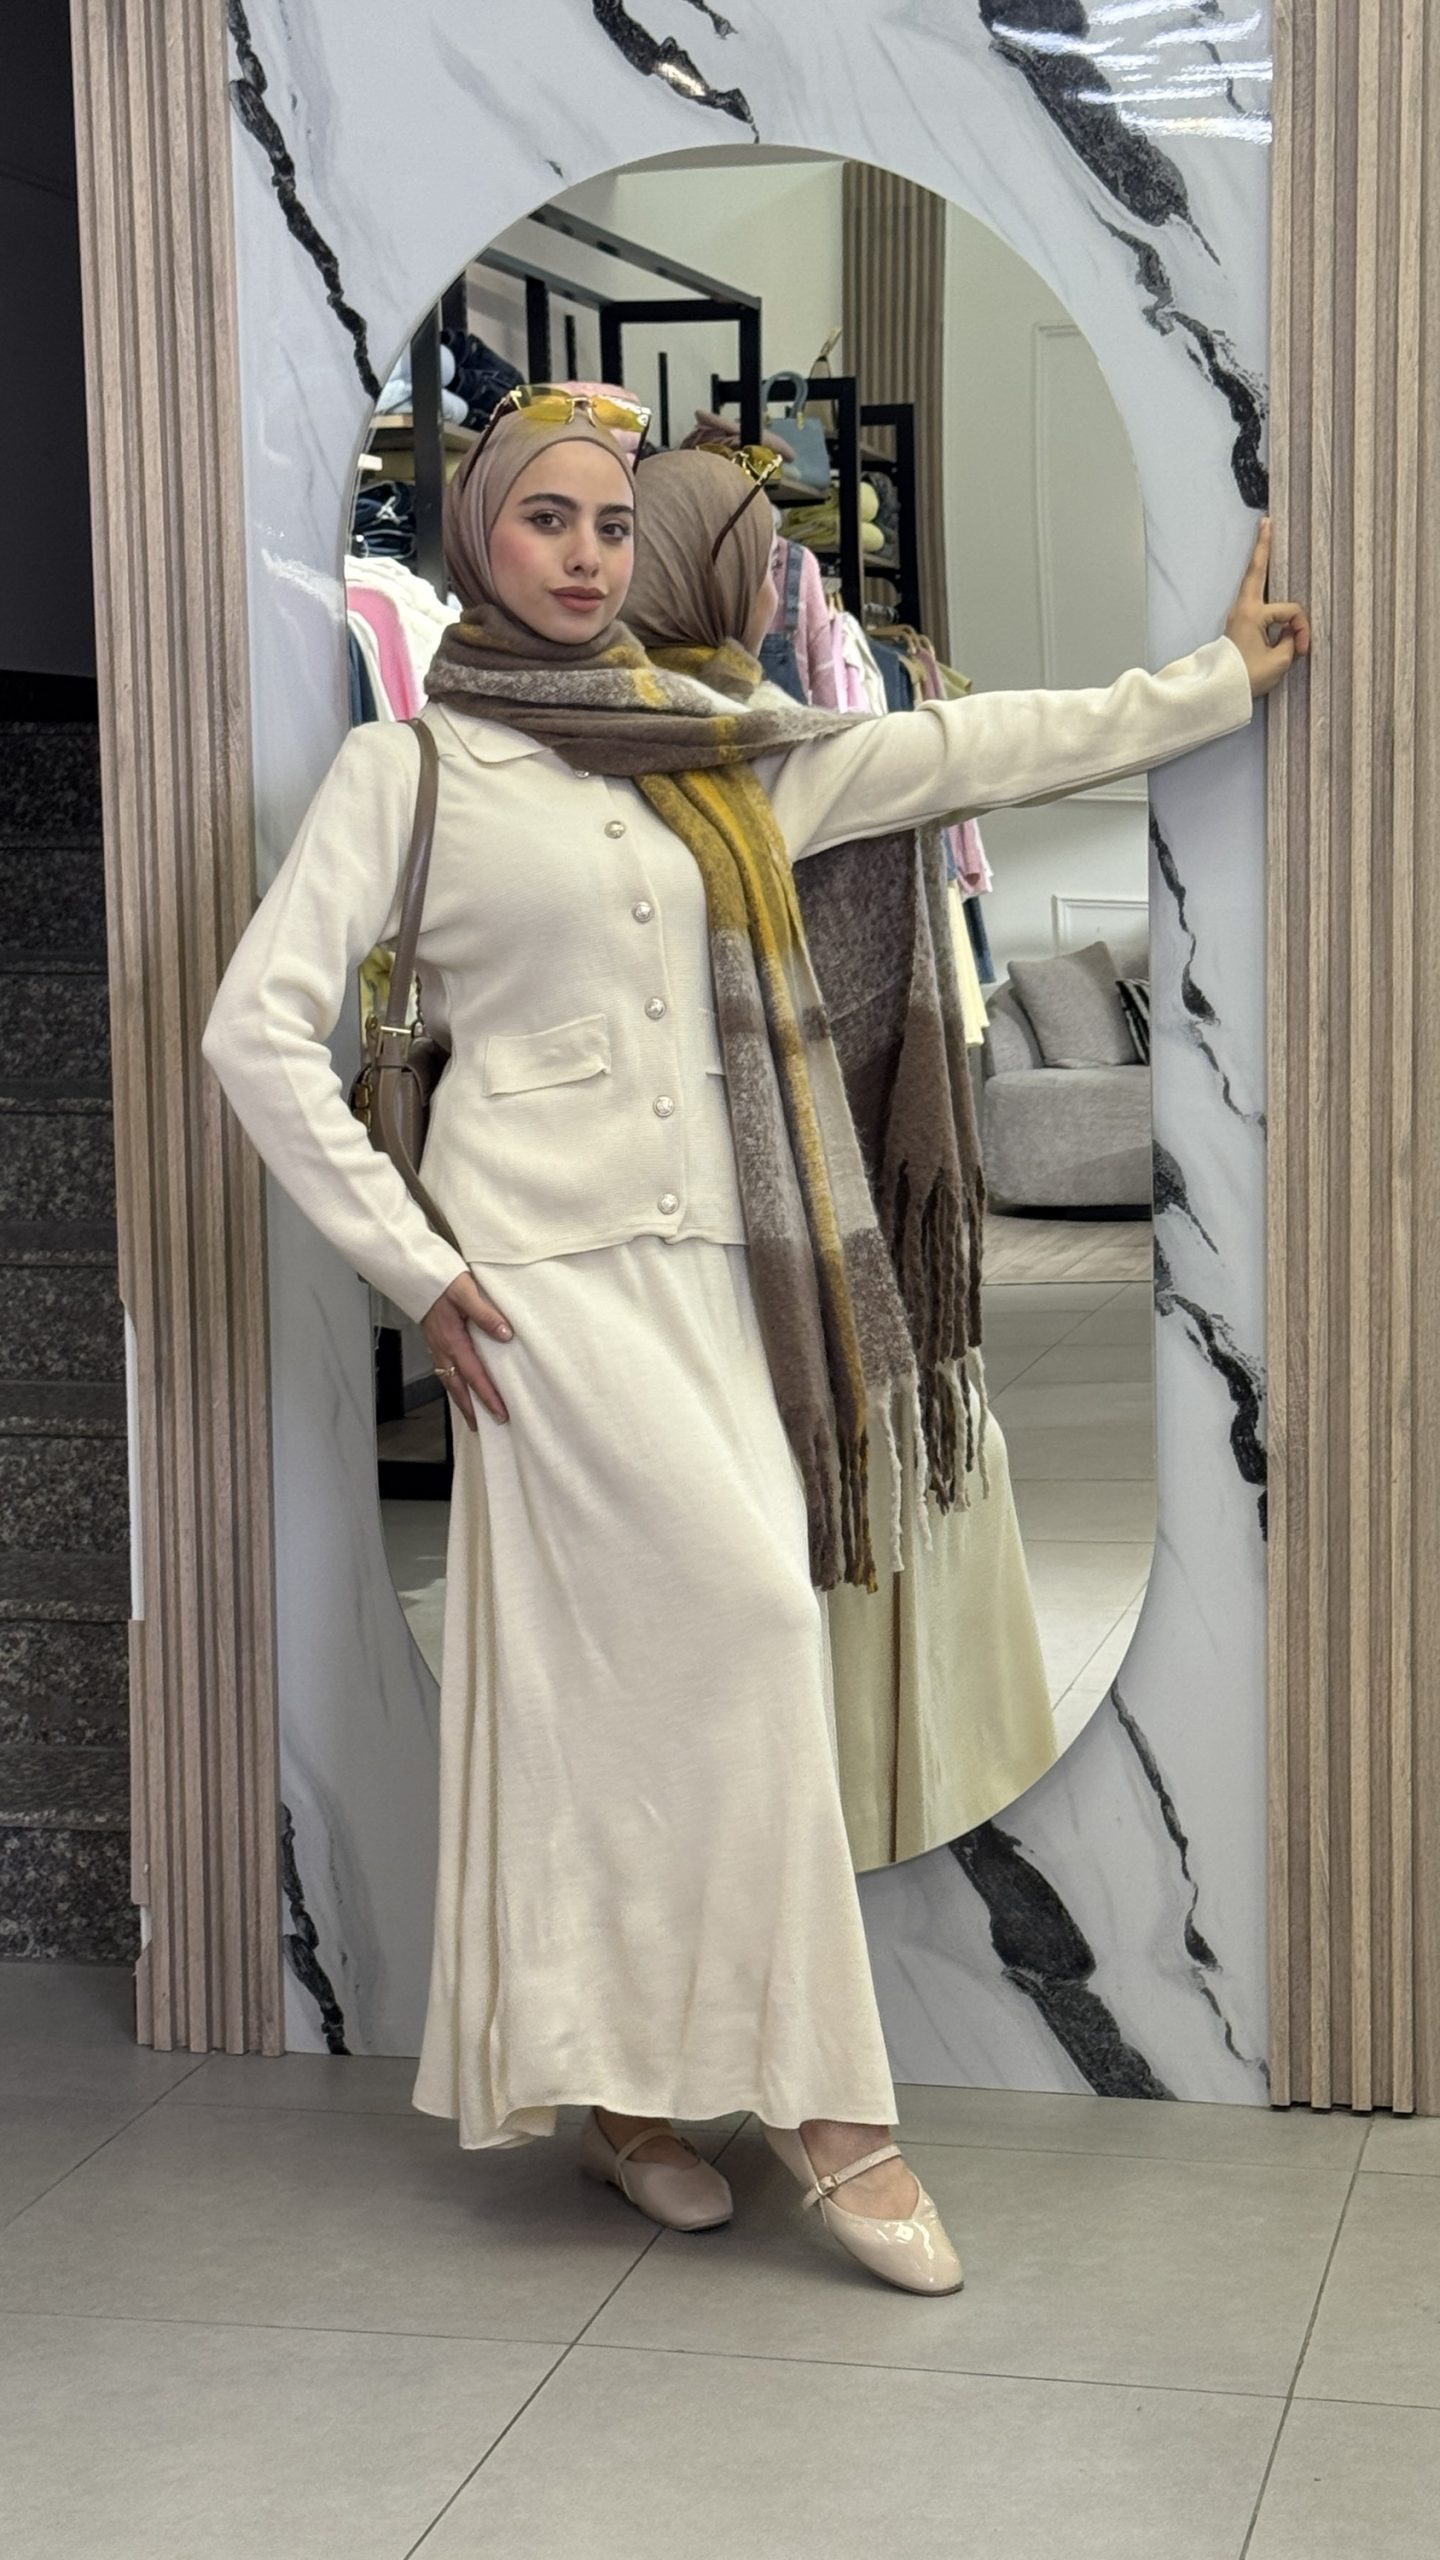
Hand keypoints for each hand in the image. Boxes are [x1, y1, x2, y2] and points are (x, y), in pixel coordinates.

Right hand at [420, 1270, 512, 1430]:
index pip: (474, 1375)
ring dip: (462, 1401)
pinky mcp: (435, 1342)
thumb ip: (486, 1314)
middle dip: (472, 1409)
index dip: (487, 1396)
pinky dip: (454, 1386)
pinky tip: (461, 1389)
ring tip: (473, 1417)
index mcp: (452, 1340)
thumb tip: (505, 1334)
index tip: (501, 1413)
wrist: (417, 1274)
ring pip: (450, 1382)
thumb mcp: (467, 1292)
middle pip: (458, 1388)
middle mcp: (442, 1349)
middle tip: (485, 1427)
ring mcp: (437, 1347)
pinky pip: (445, 1371)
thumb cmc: (443, 1281)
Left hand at [1224, 517, 1310, 697]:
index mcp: (1253, 615)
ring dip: (1261, 560)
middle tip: (1266, 521)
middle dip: (1263, 546)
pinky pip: (1255, 595)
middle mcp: (1243, 608)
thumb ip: (1290, 641)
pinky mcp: (1239, 621)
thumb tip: (1290, 632)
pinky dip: (1261, 580)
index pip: (1290, 612)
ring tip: (1265, 534)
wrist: (1217, 691)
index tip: (1301, 650)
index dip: (1301, 628)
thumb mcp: (1277, 662)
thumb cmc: (1246, 676)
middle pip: (1256, 570)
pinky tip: (1263, 568)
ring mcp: (1239, 613)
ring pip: (1254, 579)